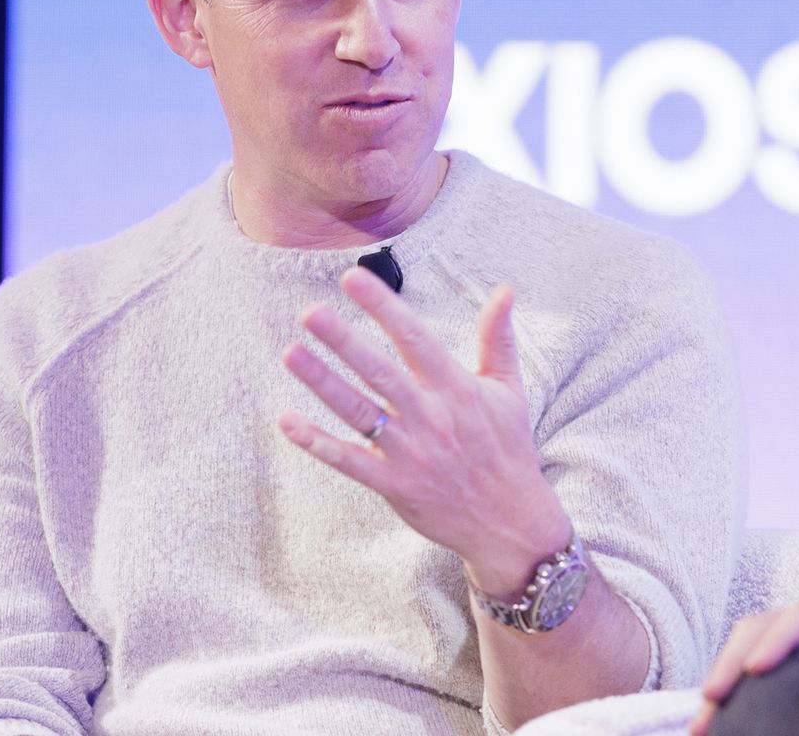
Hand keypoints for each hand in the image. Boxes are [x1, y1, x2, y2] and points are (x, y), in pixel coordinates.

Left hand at [278, 266, 570, 591]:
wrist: (510, 520)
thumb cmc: (507, 446)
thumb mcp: (509, 388)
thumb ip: (498, 337)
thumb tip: (505, 289)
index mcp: (457, 388)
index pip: (415, 338)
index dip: (383, 307)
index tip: (352, 279)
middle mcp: (431, 417)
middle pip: (380, 372)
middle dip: (344, 340)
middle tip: (310, 312)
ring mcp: (410, 453)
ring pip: (358, 412)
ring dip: (323, 382)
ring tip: (291, 352)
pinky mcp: (394, 485)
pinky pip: (348, 460)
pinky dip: (316, 442)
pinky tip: (287, 420)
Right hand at [690, 586, 798, 735]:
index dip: (778, 638)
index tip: (756, 670)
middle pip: (763, 623)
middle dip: (732, 660)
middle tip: (711, 703)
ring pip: (749, 641)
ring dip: (724, 676)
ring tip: (703, 722)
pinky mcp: (793, 653)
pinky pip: (753, 659)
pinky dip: (733, 686)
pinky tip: (719, 719)